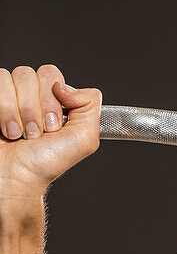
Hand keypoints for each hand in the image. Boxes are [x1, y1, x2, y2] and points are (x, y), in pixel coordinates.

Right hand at [0, 64, 101, 198]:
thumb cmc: (46, 162)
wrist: (15, 178)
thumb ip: (90, 104)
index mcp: (52, 99)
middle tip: (37, 132)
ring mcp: (8, 97)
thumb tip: (65, 86)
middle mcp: (29, 95)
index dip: (52, 101)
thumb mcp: (85, 137)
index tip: (53, 126)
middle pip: (31, 74)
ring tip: (22, 134)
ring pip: (13, 77)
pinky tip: (6, 130)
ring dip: (19, 112)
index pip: (51, 75)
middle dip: (35, 107)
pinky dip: (3, 111)